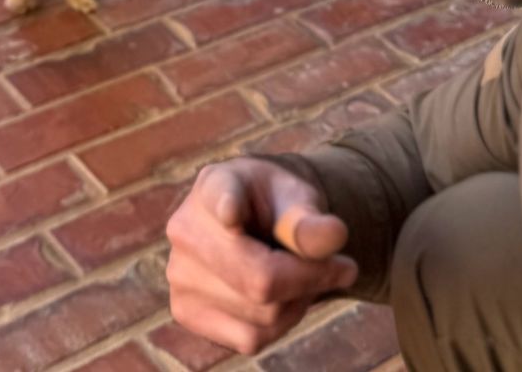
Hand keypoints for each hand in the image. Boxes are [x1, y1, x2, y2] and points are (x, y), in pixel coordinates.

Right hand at [166, 157, 358, 354]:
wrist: (253, 222)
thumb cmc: (276, 206)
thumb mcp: (298, 200)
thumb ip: (311, 220)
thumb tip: (335, 235)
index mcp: (217, 183)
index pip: (218, 195)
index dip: (226, 205)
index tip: (231, 212)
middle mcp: (185, 227)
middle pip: (261, 279)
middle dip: (312, 281)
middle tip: (343, 267)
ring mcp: (178, 273)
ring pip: (260, 315)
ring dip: (297, 303)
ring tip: (298, 275)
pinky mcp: (184, 310)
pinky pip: (249, 338)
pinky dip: (277, 326)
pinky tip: (276, 298)